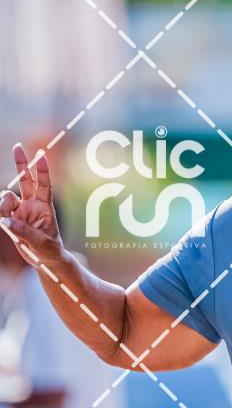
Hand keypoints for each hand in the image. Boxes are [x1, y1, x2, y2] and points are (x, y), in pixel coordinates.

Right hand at [0, 144, 62, 267]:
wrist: (45, 260)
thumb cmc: (50, 251)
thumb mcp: (40, 243)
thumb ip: (23, 231)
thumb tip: (5, 221)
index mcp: (45, 207)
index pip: (44, 185)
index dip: (42, 170)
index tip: (41, 155)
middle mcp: (33, 205)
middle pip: (26, 180)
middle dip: (21, 163)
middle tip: (17, 146)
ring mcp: (22, 210)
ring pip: (7, 197)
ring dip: (3, 205)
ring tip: (5, 220)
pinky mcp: (12, 218)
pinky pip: (1, 211)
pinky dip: (0, 214)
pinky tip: (4, 224)